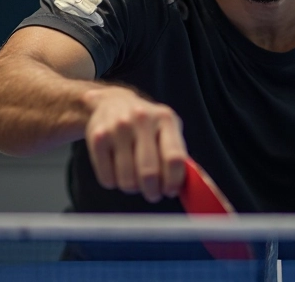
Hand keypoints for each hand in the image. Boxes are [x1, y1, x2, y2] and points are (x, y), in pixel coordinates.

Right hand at [85, 86, 187, 202]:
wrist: (112, 102)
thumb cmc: (147, 125)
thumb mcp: (168, 130)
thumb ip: (181, 157)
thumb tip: (198, 189)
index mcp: (165, 119)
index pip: (174, 158)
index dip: (173, 182)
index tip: (170, 191)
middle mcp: (141, 120)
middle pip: (149, 173)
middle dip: (153, 191)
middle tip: (153, 193)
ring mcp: (117, 128)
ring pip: (127, 180)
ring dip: (133, 188)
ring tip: (134, 178)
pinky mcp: (97, 138)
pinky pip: (107, 179)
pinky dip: (114, 183)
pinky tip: (117, 170)